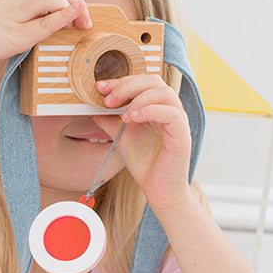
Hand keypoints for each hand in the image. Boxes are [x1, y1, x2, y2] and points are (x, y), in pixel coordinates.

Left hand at [94, 73, 192, 215]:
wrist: (159, 191)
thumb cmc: (145, 163)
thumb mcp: (121, 137)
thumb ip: (109, 121)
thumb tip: (91, 107)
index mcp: (157, 106)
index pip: (142, 82)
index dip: (121, 81)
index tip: (100, 87)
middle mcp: (170, 109)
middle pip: (154, 81)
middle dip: (127, 86)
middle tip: (108, 99)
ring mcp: (179, 121)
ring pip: (165, 93)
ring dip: (139, 97)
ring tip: (122, 113)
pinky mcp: (182, 135)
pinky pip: (171, 113)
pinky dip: (151, 111)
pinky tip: (133, 118)